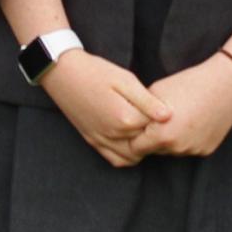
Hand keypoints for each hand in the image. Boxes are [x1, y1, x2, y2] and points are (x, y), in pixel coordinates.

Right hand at [42, 51, 171, 168]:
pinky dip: (127, 155)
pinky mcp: (92, 141)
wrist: (63, 74)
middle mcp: (113, 135)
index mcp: (124, 118)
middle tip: (154, 115)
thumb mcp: (125, 79)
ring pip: (132, 157)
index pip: (155, 126)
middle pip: (145, 143)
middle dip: (153, 132)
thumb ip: (147, 101)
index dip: (161, 114)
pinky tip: (131, 139)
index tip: (162, 103)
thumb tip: (168, 116)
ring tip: (143, 127)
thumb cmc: (95, 72)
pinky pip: (115, 159)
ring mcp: (101, 140)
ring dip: (142, 147)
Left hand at [128, 55, 231, 159]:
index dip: (133, 135)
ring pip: (171, 150)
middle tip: (157, 117)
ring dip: (169, 139)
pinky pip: (188, 148)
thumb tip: (127, 122)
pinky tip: (192, 120)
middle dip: (151, 137)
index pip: (134, 147)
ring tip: (178, 116)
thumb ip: (140, 112)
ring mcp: (193, 150)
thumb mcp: (156, 93)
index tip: (136, 123)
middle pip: (153, 150)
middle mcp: (177, 147)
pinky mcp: (206, 150)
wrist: (226, 83)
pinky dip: (186, 138)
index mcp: (161, 134)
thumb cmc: (188, 83)